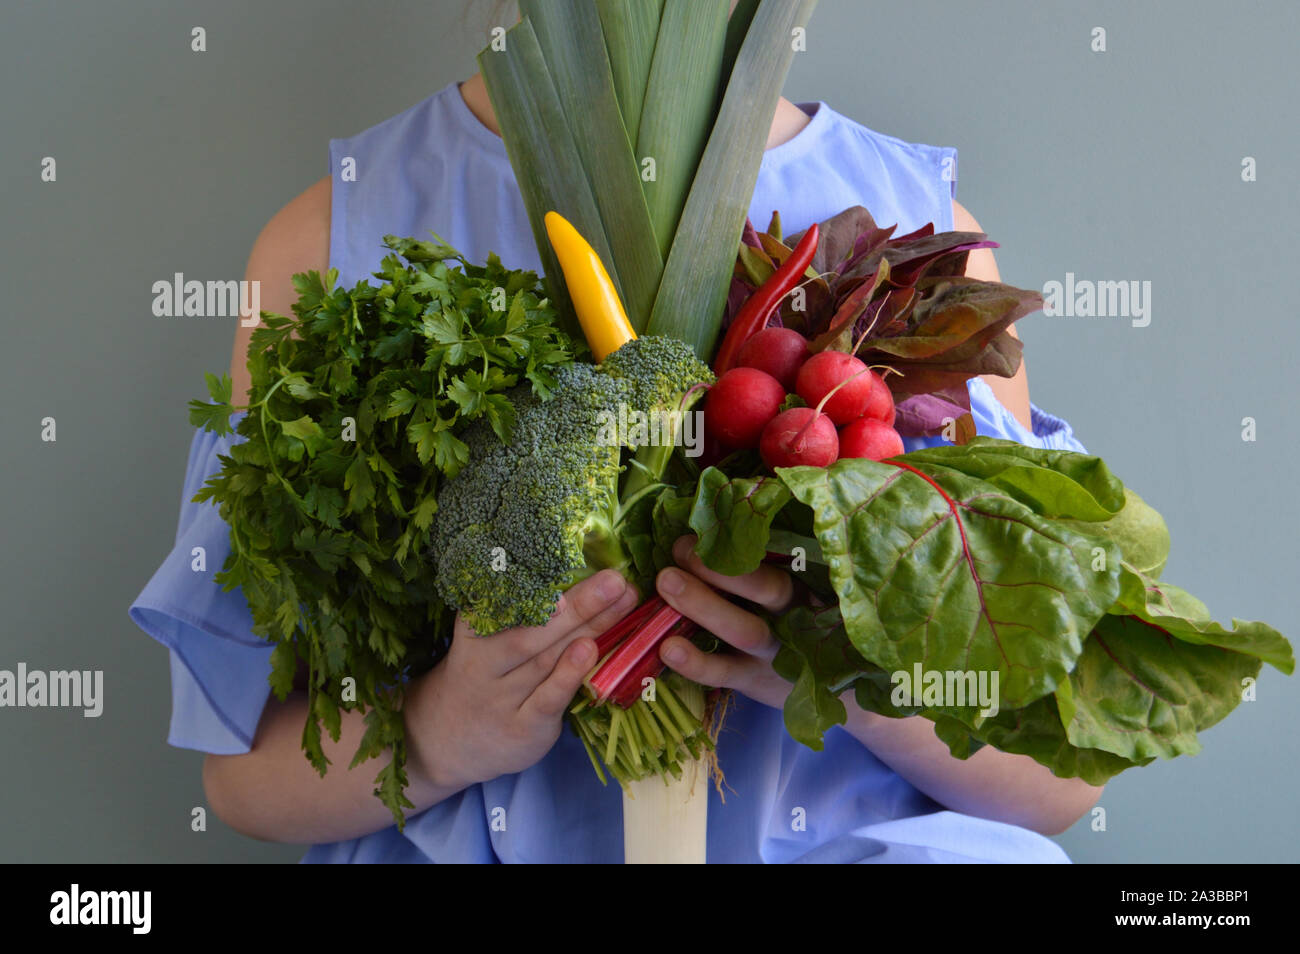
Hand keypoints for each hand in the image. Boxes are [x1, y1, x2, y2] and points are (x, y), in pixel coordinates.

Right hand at [402, 569, 637, 790]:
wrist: (445, 741)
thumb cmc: (482, 676)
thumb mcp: (483, 638)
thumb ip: (518, 608)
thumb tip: (580, 566)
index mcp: (474, 630)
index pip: (506, 598)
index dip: (537, 575)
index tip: (569, 549)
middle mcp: (483, 663)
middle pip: (534, 628)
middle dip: (578, 601)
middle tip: (614, 577)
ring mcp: (501, 699)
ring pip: (546, 658)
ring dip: (587, 628)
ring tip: (619, 602)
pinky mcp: (520, 729)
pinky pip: (546, 700)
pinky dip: (568, 676)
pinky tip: (590, 651)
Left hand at [653, 535, 796, 710]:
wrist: (824, 684)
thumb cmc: (788, 620)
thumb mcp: (788, 589)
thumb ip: (758, 563)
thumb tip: (704, 525)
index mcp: (802, 582)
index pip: (784, 555)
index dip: (746, 541)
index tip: (706, 528)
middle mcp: (794, 615)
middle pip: (769, 588)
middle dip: (724, 567)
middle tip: (681, 549)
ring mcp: (776, 652)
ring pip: (746, 630)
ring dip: (705, 605)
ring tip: (667, 582)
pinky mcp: (754, 680)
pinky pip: (724, 672)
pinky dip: (695, 662)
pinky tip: (668, 648)